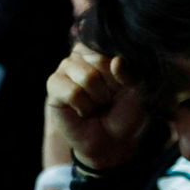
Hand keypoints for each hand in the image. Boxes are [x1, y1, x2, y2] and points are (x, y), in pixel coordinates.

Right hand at [46, 44, 150, 171]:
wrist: (112, 141)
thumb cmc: (123, 112)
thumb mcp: (135, 91)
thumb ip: (129, 74)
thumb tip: (116, 61)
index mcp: (100, 50)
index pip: (111, 49)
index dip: (120, 71)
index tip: (121, 86)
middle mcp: (80, 55)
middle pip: (99, 60)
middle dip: (109, 86)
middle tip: (107, 99)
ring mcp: (64, 69)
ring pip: (87, 77)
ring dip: (97, 98)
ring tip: (95, 105)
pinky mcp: (53, 87)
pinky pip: (73, 92)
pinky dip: (84, 107)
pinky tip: (83, 111)